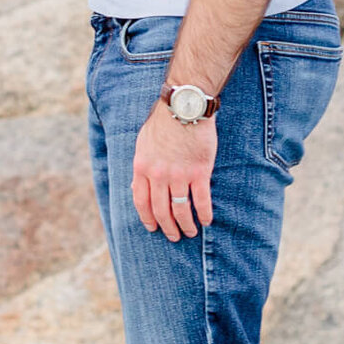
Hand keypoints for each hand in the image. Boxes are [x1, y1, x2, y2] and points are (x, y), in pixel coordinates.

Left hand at [132, 102, 215, 240]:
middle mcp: (158, 174)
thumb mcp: (142, 144)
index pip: (140, 201)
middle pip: (160, 210)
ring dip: (186, 225)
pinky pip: (201, 200)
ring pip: (181, 210)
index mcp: (142, 167)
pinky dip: (203, 214)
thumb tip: (137, 188)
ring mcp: (179, 175)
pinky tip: (206, 221)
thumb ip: (141, 167)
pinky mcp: (199, 172)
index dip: (147, 218)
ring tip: (190, 232)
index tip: (153, 228)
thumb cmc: (163, 123)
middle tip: (174, 236)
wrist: (183, 107)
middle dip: (167, 227)